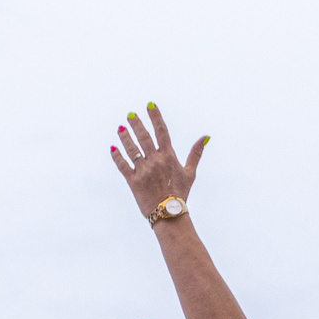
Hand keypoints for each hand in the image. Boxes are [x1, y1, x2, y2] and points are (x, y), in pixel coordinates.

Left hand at [110, 102, 205, 217]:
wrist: (168, 214)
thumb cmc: (180, 193)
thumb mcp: (190, 172)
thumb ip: (195, 153)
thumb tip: (206, 137)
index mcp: (168, 156)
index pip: (161, 131)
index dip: (155, 116)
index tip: (149, 105)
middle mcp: (155, 161)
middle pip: (144, 137)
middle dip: (136, 124)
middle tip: (130, 114)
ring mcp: (143, 171)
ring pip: (132, 149)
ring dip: (125, 137)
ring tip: (120, 127)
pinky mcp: (133, 182)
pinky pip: (123, 166)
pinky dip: (117, 157)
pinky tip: (112, 148)